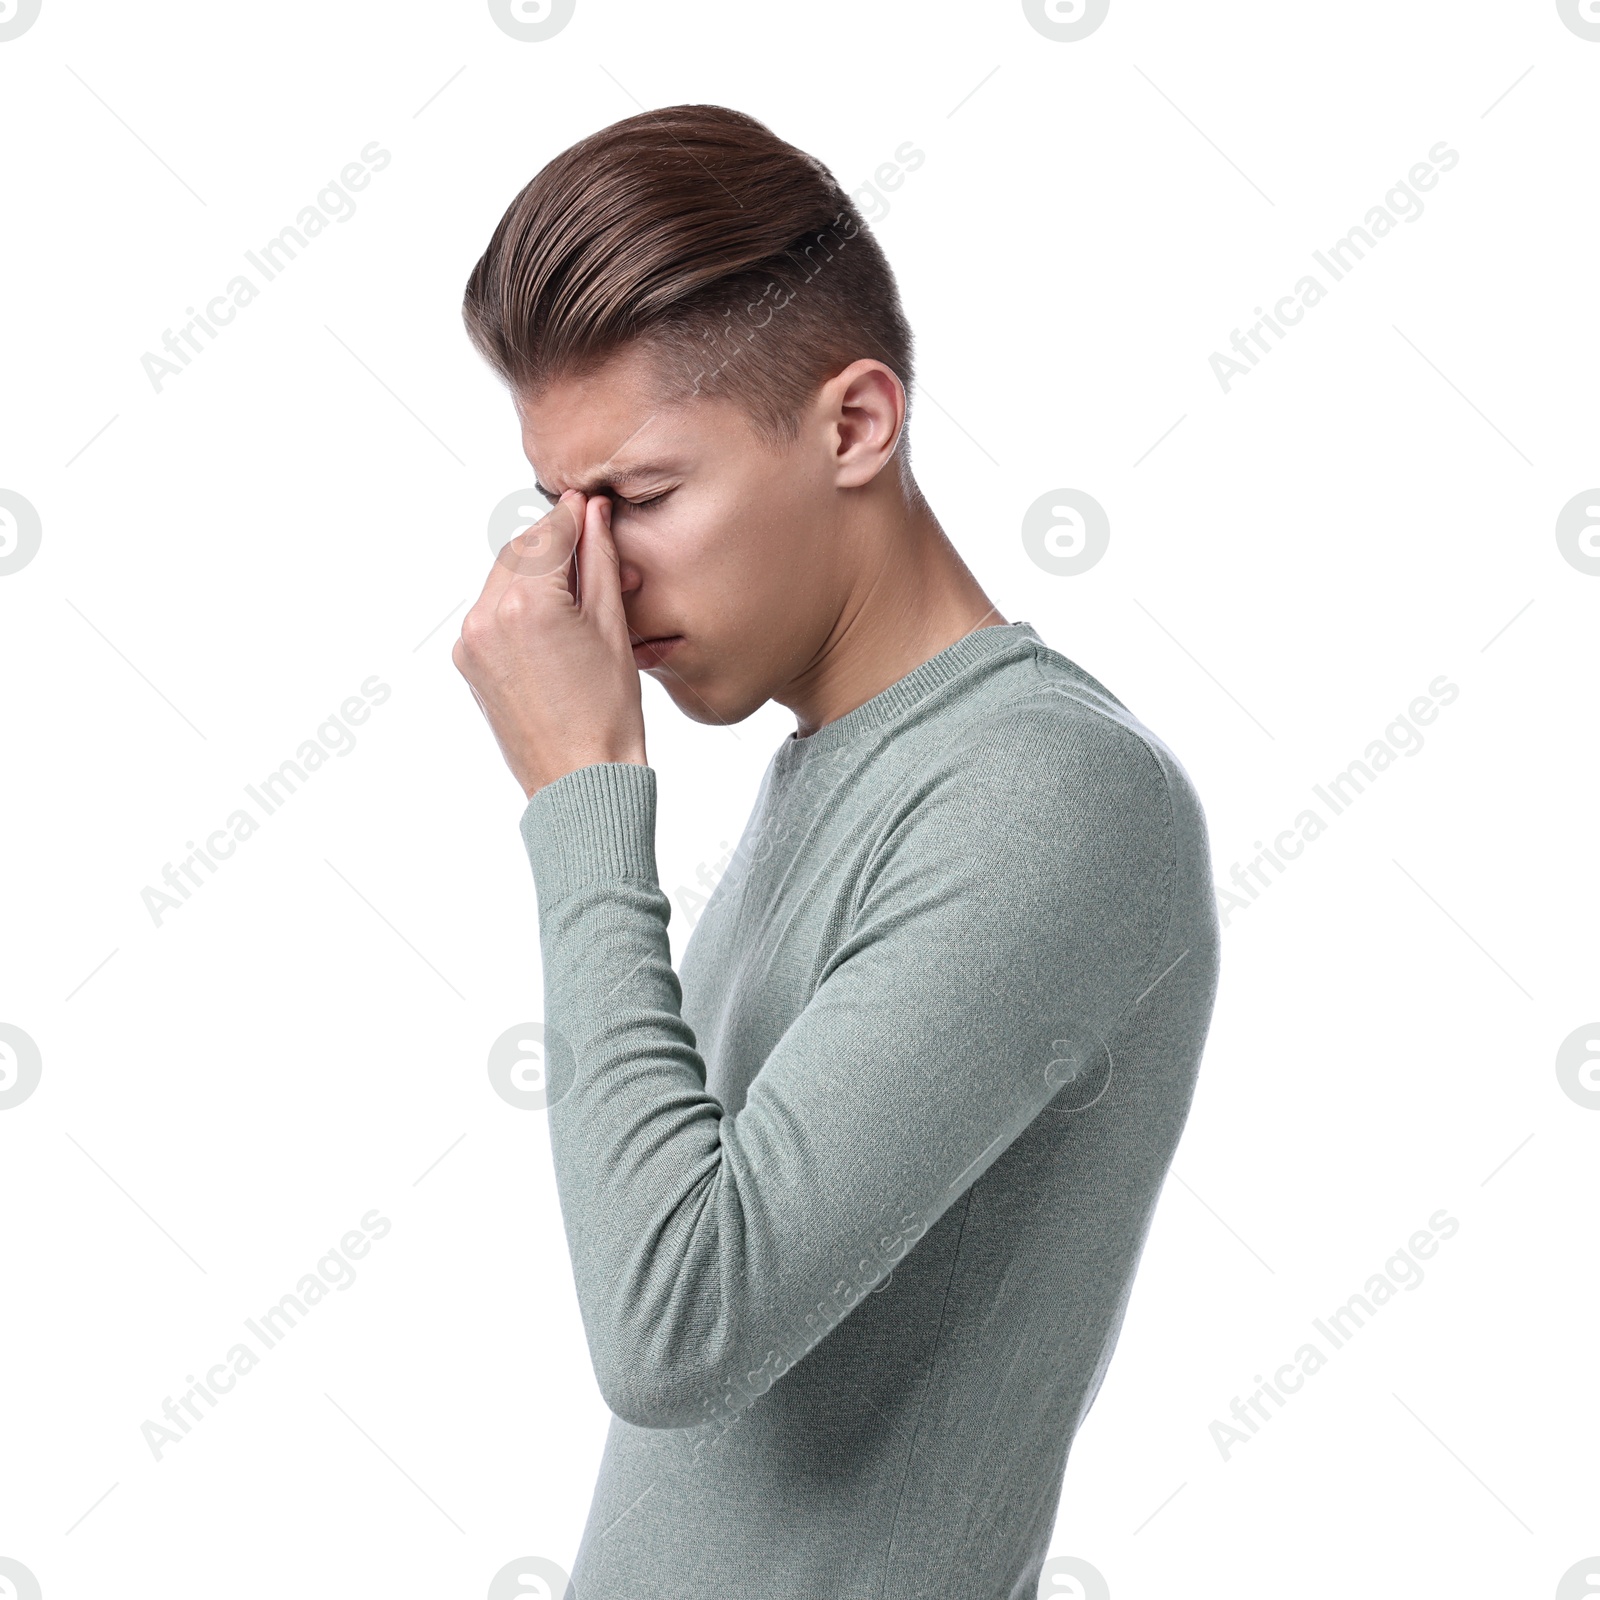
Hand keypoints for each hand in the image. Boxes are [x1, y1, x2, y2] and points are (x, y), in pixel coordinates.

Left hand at [453, 489, 646, 797]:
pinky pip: (492, 613)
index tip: (593, 506)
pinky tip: (555, 620)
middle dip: (554, 544)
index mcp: (526, 604)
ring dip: (537, 573)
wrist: (581, 781)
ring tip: (580, 590)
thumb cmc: (607, 715)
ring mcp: (471, 643)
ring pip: (503, 580)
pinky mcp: (468, 664)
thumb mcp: (613, 627)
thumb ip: (599, 562)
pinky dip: (519, 604)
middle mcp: (486, 618)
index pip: (549, 533)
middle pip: (520, 552)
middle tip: (594, 545)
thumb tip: (594, 515)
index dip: (575, 516)